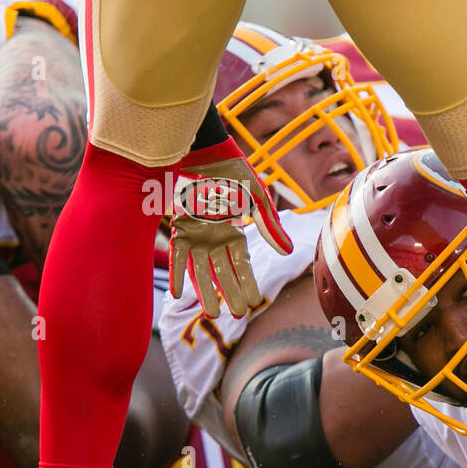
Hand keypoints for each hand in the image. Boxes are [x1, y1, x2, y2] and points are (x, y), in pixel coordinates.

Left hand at [169, 155, 291, 318]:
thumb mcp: (257, 199)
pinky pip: (178, 256)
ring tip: (211, 314)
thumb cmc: (233, 172)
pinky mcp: (179, 228)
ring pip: (202, 270)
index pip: (244, 265)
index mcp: (236, 233)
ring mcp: (197, 235)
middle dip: (230, 295)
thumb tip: (288, 252)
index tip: (255, 303)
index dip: (249, 284)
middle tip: (236, 317)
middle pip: (224, 273)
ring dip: (206, 292)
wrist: (203, 151)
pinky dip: (178, 274)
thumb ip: (270, 226)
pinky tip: (178, 293)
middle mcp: (216, 239)